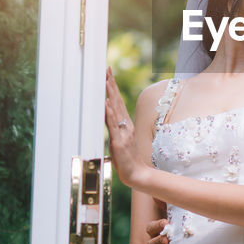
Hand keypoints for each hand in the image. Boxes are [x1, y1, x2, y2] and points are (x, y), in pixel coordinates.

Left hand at [105, 68, 146, 184]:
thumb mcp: (119, 139)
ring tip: (106, 80)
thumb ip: (114, 127)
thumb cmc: (127, 158)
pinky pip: (114, 125)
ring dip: (111, 94)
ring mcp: (123, 132)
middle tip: (107, 70)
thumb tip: (107, 115)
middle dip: (111, 85)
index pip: (118, 101)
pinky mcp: (119, 141)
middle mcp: (125, 125)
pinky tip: (107, 104)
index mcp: (125, 124)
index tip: (108, 73)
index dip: (113, 87)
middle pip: (117, 101)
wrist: (136, 173)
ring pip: (116, 110)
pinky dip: (110, 114)